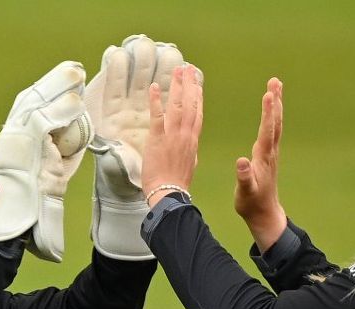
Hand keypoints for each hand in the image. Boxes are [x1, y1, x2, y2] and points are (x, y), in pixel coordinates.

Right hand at [0, 61, 91, 262]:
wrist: (20, 221)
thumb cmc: (36, 199)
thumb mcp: (55, 167)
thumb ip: (64, 147)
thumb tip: (79, 128)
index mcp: (18, 137)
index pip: (34, 104)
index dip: (52, 87)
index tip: (69, 76)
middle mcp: (12, 134)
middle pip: (34, 97)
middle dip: (55, 81)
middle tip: (74, 69)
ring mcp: (15, 138)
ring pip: (36, 103)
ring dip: (57, 87)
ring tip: (76, 75)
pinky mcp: (21, 146)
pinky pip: (41, 121)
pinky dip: (58, 111)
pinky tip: (74, 103)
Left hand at [141, 64, 203, 205]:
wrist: (169, 194)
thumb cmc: (177, 183)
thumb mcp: (189, 164)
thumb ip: (188, 150)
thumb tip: (188, 145)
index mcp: (193, 140)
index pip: (198, 113)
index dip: (198, 96)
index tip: (198, 83)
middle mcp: (186, 134)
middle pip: (191, 104)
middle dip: (190, 84)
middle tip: (189, 68)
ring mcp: (173, 135)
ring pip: (178, 105)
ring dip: (178, 86)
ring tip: (177, 70)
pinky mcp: (158, 139)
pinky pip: (158, 116)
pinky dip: (157, 100)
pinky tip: (156, 87)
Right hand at [234, 78, 286, 251]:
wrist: (264, 214)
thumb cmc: (252, 203)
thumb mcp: (245, 191)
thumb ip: (243, 176)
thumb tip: (241, 161)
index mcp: (263, 157)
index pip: (267, 130)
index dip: (268, 112)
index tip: (269, 93)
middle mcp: (270, 152)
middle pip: (275, 122)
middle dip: (275, 101)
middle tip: (276, 81)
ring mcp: (271, 153)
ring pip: (275, 124)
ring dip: (276, 105)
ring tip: (274, 87)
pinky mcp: (269, 156)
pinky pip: (272, 130)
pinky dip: (272, 117)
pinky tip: (270, 111)